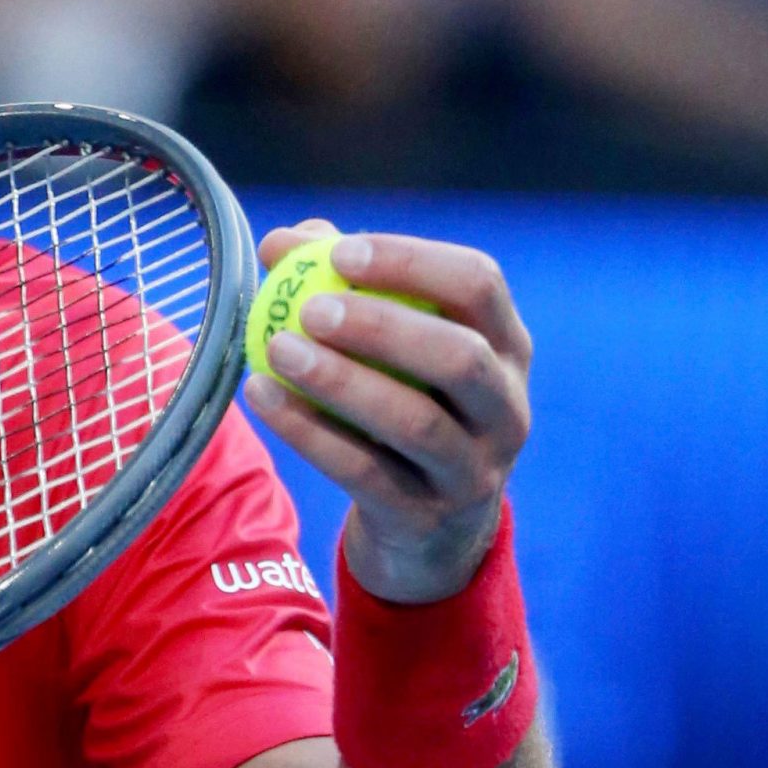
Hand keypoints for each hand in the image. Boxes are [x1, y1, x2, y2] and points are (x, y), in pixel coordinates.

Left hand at [242, 220, 532, 604]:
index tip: (340, 253)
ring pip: (415, 423)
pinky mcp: (426, 516)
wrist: (428, 525)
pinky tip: (262, 394)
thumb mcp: (392, 346)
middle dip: (383, 327)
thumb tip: (281, 242)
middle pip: (460, 357)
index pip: (479, 285)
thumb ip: (343, 284)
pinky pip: (365, 471)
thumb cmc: (404, 400)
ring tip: (279, 348)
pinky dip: (309, 432)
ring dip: (341, 381)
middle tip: (310, 309)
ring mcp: (473, 469)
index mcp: (505, 345)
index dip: (412, 262)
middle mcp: (506, 407)